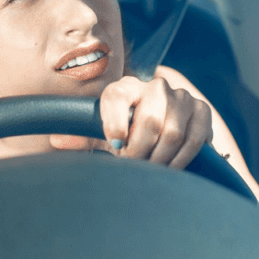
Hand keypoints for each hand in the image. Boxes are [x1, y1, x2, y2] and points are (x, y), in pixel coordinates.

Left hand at [50, 76, 212, 168]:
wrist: (164, 123)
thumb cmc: (126, 131)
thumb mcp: (104, 134)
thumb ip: (83, 137)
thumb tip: (55, 140)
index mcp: (125, 88)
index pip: (117, 96)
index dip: (115, 121)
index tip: (116, 146)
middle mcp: (155, 87)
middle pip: (148, 119)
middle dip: (139, 150)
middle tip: (133, 166)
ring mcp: (181, 97)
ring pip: (172, 132)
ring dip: (160, 159)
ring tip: (150, 171)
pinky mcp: (202, 110)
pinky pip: (193, 139)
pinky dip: (181, 159)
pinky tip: (170, 169)